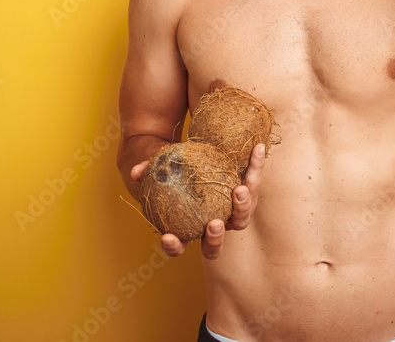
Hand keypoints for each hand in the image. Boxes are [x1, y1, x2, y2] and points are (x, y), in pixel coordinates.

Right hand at [131, 143, 266, 259]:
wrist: (203, 159)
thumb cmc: (177, 173)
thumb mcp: (162, 172)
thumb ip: (149, 172)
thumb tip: (136, 171)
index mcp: (189, 228)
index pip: (179, 246)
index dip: (174, 246)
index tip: (168, 237)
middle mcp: (212, 227)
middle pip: (214, 244)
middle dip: (215, 237)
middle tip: (214, 223)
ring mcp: (232, 214)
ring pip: (240, 219)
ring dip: (241, 207)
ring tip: (239, 190)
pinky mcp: (249, 195)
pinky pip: (253, 183)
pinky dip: (255, 167)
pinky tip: (258, 148)